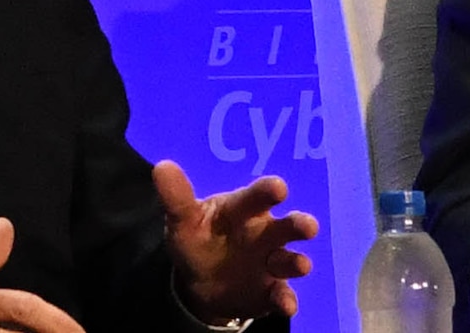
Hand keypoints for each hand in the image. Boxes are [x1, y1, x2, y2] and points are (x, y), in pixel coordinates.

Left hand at [152, 160, 317, 323]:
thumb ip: (176, 197)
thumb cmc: (198, 237)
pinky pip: (282, 295)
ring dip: (296, 262)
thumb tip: (162, 167)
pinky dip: (285, 298)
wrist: (201, 280)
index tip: (278, 187)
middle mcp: (265, 233)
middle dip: (298, 225)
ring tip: (300, 264)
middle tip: (307, 226)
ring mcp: (272, 263)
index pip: (256, 197)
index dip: (267, 191)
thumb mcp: (183, 220)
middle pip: (285, 226)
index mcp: (243, 210)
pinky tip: (284, 302)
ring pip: (290, 260)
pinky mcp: (271, 291)